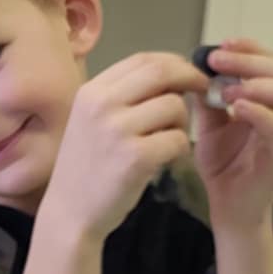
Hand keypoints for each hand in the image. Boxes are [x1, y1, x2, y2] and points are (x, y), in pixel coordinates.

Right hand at [44, 51, 206, 240]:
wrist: (69, 214)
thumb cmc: (85, 168)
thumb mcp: (91, 122)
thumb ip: (122, 96)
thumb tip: (170, 75)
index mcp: (91, 92)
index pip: (142, 59)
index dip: (174, 62)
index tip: (188, 74)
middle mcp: (102, 105)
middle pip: (162, 73)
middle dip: (191, 78)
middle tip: (203, 91)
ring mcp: (118, 131)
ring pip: (175, 106)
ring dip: (183, 122)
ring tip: (168, 140)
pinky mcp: (136, 158)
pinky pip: (179, 140)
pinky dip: (180, 149)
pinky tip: (166, 159)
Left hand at [193, 40, 272, 231]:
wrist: (226, 206)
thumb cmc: (223, 165)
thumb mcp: (209, 124)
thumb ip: (207, 98)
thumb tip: (194, 66)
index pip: (272, 63)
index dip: (250, 49)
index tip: (222, 44)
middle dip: (250, 60)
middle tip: (219, 59)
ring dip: (258, 84)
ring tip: (228, 86)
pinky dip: (260, 113)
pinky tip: (237, 107)